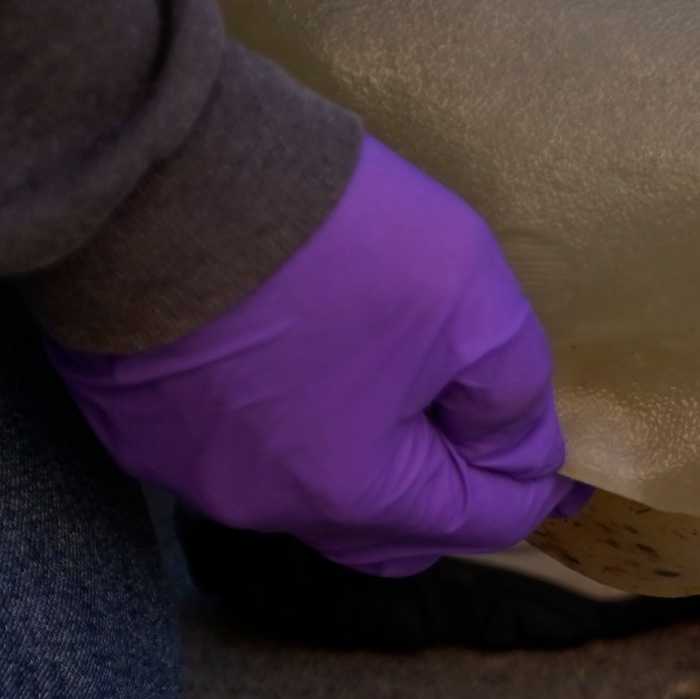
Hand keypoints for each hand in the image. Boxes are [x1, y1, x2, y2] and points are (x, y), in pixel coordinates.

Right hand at [47, 136, 587, 576]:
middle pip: (383, 528)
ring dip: (359, 455)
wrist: (163, 170)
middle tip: (484, 443)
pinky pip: (231, 447)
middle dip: (444, 490)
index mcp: (347, 492)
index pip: (472, 520)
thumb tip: (519, 452)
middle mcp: (260, 503)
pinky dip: (281, 424)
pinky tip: (301, 368)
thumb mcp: (470, 300)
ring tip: (395, 396)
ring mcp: (185, 466)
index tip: (566, 469)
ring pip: (303, 491)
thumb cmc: (327, 238)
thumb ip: (512, 391)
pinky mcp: (133, 419)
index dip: (528, 486)